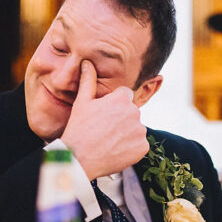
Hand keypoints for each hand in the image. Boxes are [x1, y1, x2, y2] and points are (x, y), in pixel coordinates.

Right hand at [61, 60, 149, 178]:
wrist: (79, 159)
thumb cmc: (78, 129)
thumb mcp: (82, 102)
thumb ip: (89, 80)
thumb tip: (87, 62)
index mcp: (122, 99)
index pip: (125, 96)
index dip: (114, 105)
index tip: (104, 115)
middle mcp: (134, 113)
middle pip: (131, 112)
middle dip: (121, 119)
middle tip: (104, 130)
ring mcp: (140, 131)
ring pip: (136, 129)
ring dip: (127, 134)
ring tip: (108, 141)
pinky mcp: (143, 147)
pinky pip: (139, 145)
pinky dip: (131, 148)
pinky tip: (116, 150)